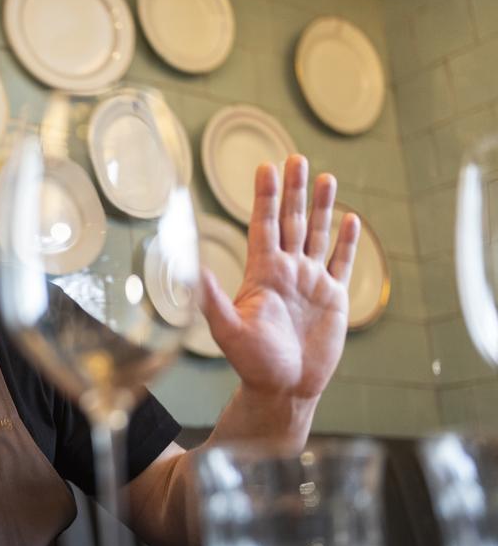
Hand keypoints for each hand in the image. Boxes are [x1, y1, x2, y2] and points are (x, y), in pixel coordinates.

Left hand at [200, 155, 359, 406]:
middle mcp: (287, 271)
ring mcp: (311, 283)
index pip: (264, 225)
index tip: (266, 166)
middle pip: (292, 221)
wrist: (284, 388)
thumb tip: (193, 271)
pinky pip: (342, 264)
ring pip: (318, 235)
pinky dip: (348, 243)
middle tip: (296, 157)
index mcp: (262, 273)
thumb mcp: (228, 330)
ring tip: (324, 177)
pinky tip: (351, 220)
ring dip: (321, 207)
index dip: (266, 196)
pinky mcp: (334, 299)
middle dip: (293, 190)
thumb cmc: (253, 363)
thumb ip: (213, 300)